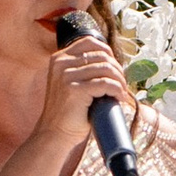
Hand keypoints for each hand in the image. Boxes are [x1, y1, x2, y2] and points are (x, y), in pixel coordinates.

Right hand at [38, 24, 132, 149]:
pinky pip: (106, 84)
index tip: (115, 69)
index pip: (90, 42)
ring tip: (121, 93)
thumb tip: (113, 62)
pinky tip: (119, 98)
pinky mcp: (74, 90)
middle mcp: (61, 63)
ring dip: (120, 81)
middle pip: (102, 56)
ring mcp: (66, 76)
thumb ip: (84, 69)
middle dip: (117, 70)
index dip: (108, 53)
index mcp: (59, 58)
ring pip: (106, 69)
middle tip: (121, 85)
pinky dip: (117, 90)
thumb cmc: (68, 111)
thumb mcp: (71, 82)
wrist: (54, 134)